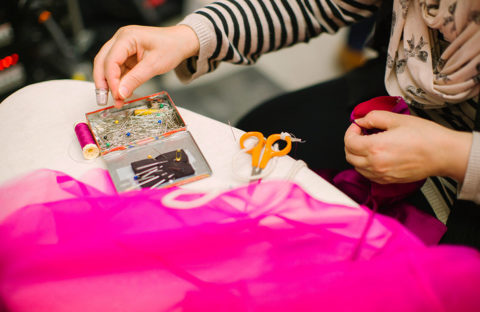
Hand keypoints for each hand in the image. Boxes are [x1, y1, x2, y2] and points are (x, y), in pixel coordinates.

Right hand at [93, 25, 198, 106]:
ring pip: (107, 67)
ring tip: (116, 100)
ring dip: (110, 84)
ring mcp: (122, 48)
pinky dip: (118, 82)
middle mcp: (121, 40)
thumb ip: (136, 79)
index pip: (111, 60)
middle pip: (102, 62)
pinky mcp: (126, 56)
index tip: (116, 95)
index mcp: (127, 37)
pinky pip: (117, 70)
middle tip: (103, 100)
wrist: (181, 42)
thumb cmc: (171, 47)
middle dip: (102, 82)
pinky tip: (121, 93)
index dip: (111, 80)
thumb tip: (121, 93)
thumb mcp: (154, 65)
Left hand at [344, 110, 471, 183]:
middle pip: (349, 155)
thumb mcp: (397, 119)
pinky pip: (367, 175)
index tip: (358, 125)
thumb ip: (373, 118)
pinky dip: (365, 165)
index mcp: (375, 147)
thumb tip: (361, 120)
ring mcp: (381, 174)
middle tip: (361, 133)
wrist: (443, 154)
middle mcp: (375, 164)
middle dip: (351, 142)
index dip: (351, 130)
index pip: (349, 141)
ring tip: (369, 144)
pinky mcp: (388, 181)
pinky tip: (375, 156)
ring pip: (356, 166)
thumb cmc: (425, 136)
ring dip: (357, 154)